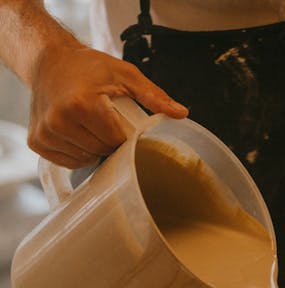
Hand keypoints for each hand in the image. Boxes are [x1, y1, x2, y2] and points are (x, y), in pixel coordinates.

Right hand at [29, 41, 188, 167]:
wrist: (49, 62)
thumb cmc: (89, 68)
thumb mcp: (125, 75)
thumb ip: (153, 96)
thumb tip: (182, 114)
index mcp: (82, 103)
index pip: (116, 141)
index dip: (123, 135)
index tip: (120, 122)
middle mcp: (60, 120)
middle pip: (101, 151)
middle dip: (108, 142)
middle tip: (104, 121)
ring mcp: (46, 133)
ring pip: (85, 159)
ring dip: (93, 148)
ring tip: (89, 126)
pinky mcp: (37, 142)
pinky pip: (69, 162)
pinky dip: (77, 153)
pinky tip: (76, 133)